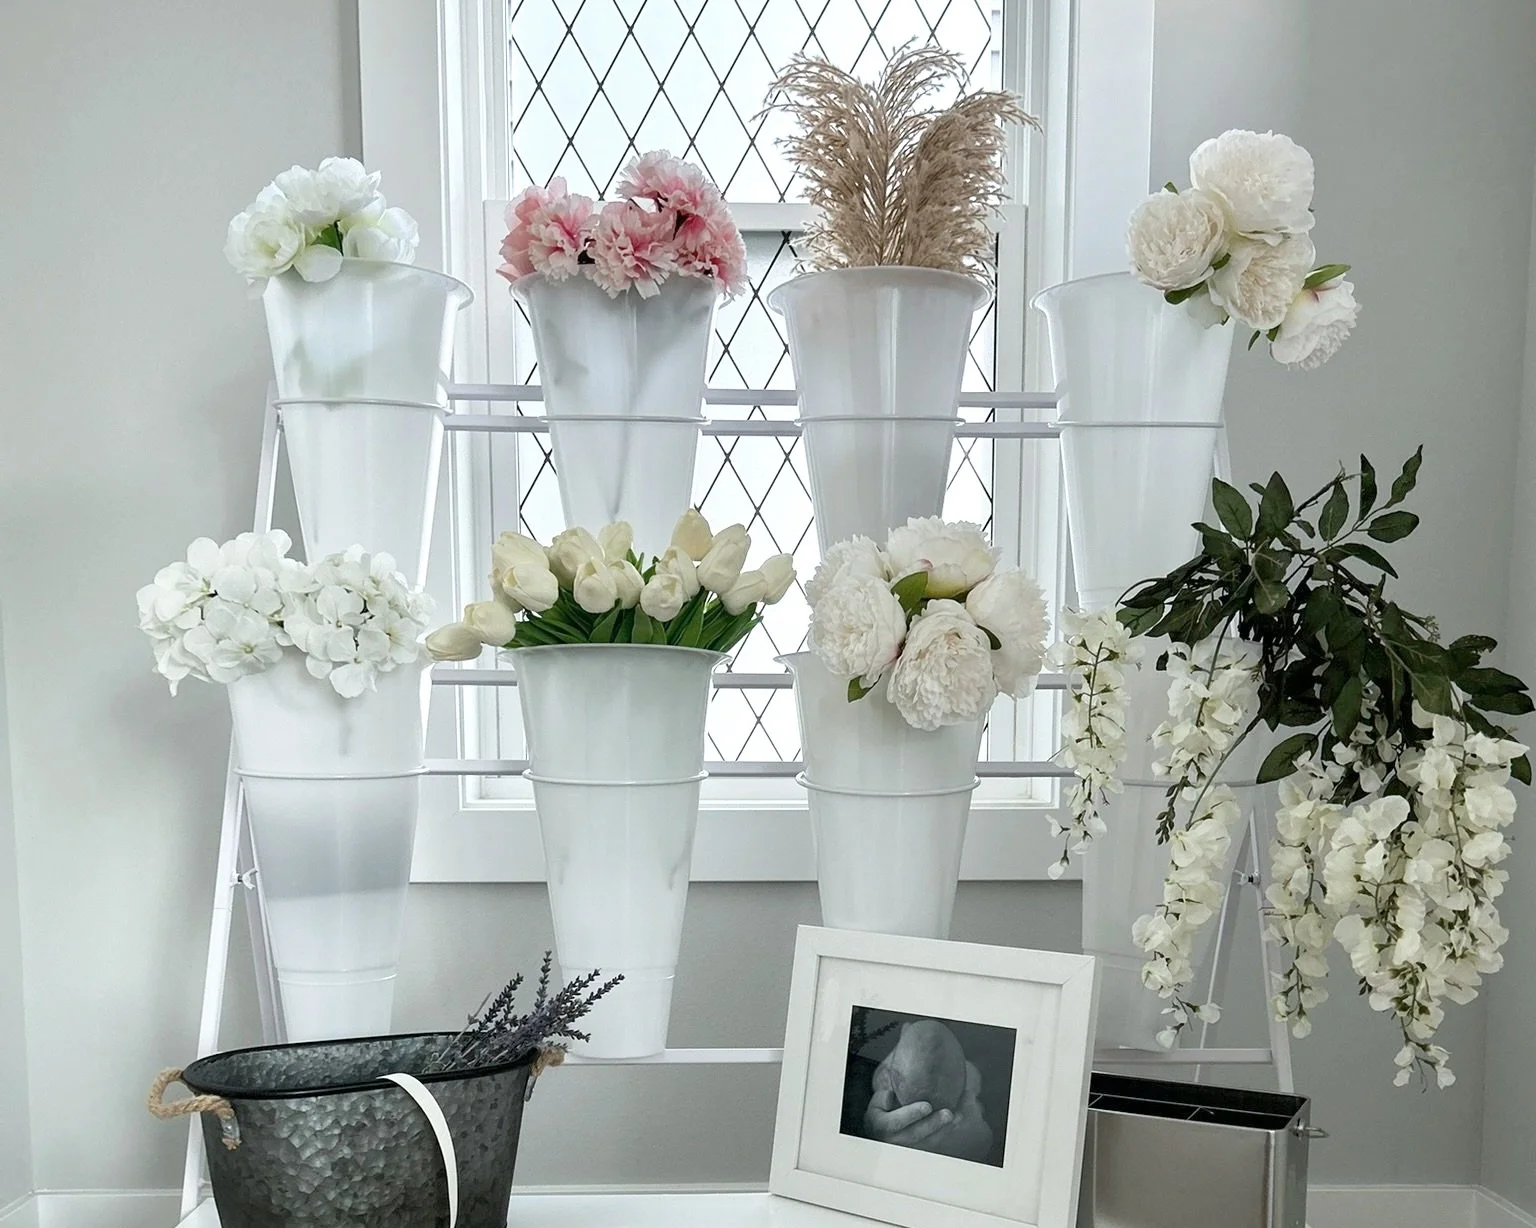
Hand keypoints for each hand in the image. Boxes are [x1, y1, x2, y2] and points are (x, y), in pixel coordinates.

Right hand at [863, 1062, 992, 1161]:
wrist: (880, 1121)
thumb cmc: (882, 1098)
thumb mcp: (882, 1080)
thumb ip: (894, 1060)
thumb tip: (908, 1029)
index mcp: (877, 1121)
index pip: (892, 1121)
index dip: (910, 1114)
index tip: (927, 1105)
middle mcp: (890, 1137)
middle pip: (913, 1134)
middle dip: (931, 1124)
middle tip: (947, 1112)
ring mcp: (903, 1144)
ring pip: (925, 1141)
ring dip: (941, 1128)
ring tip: (956, 1115)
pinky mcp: (916, 1145)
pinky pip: (932, 1141)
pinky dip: (944, 1130)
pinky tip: (958, 1116)